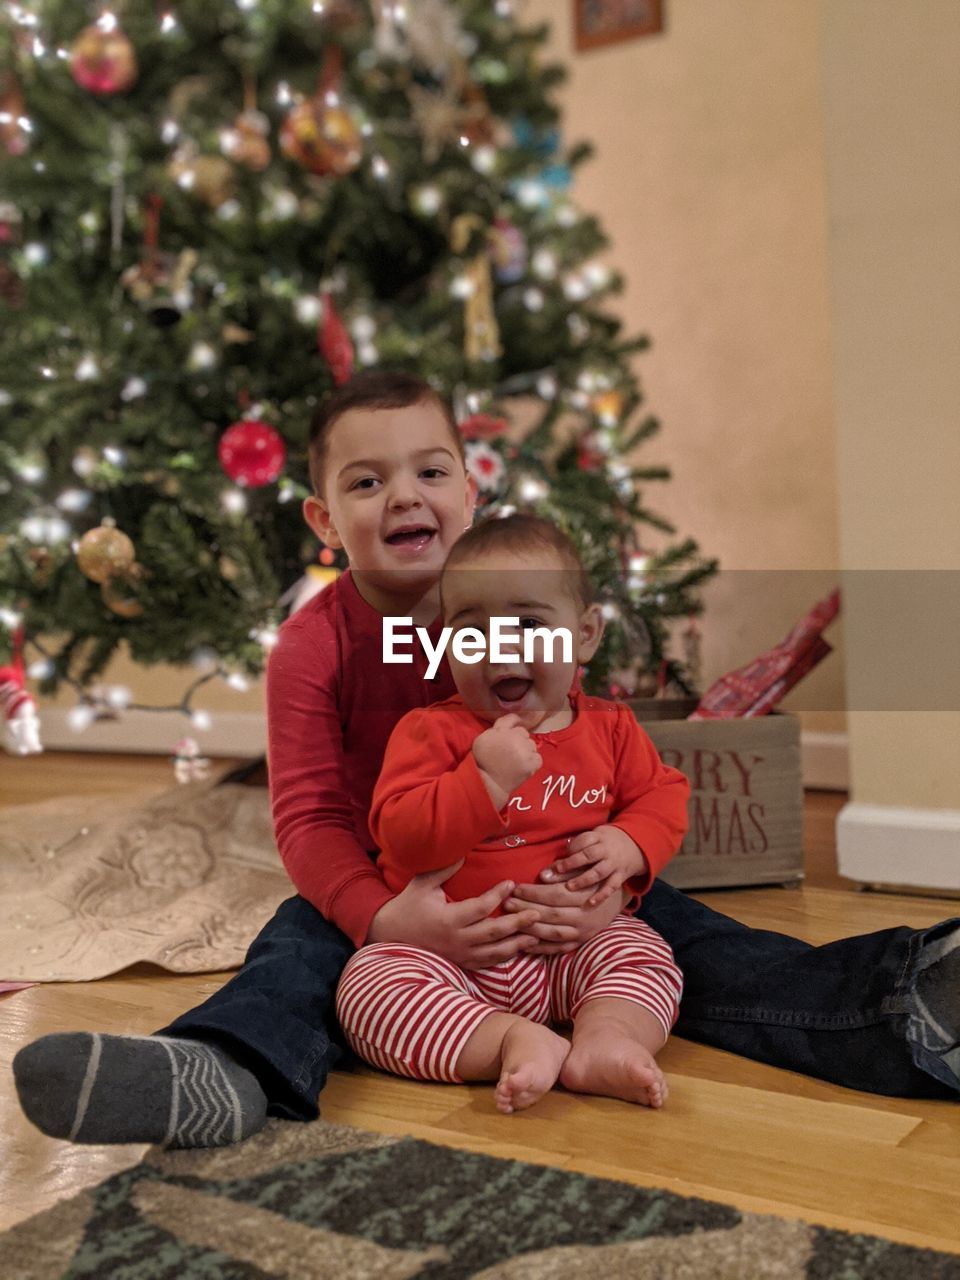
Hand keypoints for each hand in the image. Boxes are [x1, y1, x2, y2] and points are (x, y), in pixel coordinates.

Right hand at [366, 860, 541, 969]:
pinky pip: (487, 963)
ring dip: (517, 944)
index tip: (511, 883)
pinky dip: (505, 957)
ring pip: (494, 952)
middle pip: (494, 932)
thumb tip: (463, 851)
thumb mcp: (421, 884)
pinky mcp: (461, 963)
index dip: (498, 896)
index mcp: (448, 919)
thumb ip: (443, 868)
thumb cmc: (407, 906)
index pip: (480, 907)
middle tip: (537, 913)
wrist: (390, 935)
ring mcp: (460, 954)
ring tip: (536, 934)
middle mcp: (457, 940)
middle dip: (518, 923)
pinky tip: (519, 949)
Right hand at [472, 713, 541, 805]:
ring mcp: (525, 750)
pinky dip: (533, 762)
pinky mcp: (532, 763)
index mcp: (502, 730)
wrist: (489, 783)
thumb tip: (511, 721)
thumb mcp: (483, 738)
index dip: (513, 727)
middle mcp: (515, 737)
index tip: (513, 733)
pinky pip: (538, 758)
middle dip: (519, 740)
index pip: (513, 719)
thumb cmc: (483, 761)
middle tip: (511, 751)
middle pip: (524, 733)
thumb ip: (497, 727)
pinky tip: (523, 766)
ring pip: (532, 745)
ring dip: (526, 750)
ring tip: (516, 760)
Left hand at [502, 881, 628, 954]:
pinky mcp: (579, 943)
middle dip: (526, 909)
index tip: (515, 888)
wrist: (614, 900)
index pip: (555, 895)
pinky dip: (540, 947)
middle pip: (551, 914)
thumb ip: (564, 873)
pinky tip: (522, 942)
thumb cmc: (592, 880)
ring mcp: (582, 933)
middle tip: (507, 903)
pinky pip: (557, 948)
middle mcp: (584, 917)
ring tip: (510, 919)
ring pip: (552, 933)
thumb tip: (542, 875)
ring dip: (529, 928)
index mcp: (585, 896)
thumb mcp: (582, 871)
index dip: (534, 892)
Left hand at [539, 825, 646, 905]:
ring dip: (583, 879)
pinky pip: (612, 886)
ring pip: (599, 871)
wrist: (632, 846)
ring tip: (569, 887)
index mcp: (597, 838)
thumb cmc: (601, 844)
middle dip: (572, 864)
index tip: (551, 864)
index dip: (569, 849)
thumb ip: (572, 852)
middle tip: (556, 872)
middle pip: (589, 855)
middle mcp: (606, 850)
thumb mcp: (590, 840)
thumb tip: (547, 870)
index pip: (583, 841)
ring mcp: (614, 864)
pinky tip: (590, 903)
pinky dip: (601, 895)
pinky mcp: (620, 877)